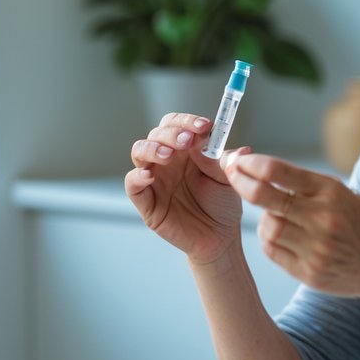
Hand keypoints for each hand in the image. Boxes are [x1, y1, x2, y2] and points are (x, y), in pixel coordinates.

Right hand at [125, 113, 247, 264]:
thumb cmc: (223, 205)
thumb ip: (219, 160)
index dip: (186, 121)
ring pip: (139, 152)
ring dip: (152, 148)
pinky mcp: (146, 201)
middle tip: (187, 140)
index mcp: (186, 150)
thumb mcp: (227, 179)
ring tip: (168, 155)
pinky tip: (149, 175)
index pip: (177, 125)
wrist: (221, 238)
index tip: (204, 125)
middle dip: (171, 133)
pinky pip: (132, 184)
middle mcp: (167, 160)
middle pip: (157, 134)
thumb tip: (209, 140)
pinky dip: (137, 176)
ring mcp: (155, 179)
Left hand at [220, 152, 359, 302]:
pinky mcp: (308, 272)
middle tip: (231, 175)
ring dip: (263, 217)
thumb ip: (308, 186)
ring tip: (275, 216)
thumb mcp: (344, 195)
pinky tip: (280, 234)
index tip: (238, 161)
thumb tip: (261, 170)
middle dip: (241, 182)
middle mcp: (323, 218)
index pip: (278, 171)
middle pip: (264, 196)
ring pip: (266, 226)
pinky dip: (269, 239)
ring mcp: (315, 248)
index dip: (251, 164)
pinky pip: (272, 250)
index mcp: (332, 192)